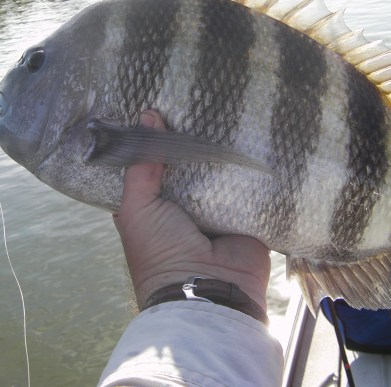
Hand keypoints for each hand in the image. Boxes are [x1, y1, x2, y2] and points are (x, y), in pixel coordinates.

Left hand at [113, 110, 270, 312]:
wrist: (208, 291)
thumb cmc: (161, 251)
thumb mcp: (137, 207)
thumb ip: (141, 166)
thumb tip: (148, 117)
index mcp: (153, 207)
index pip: (153, 165)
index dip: (156, 140)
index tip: (162, 104)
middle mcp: (184, 207)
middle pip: (188, 165)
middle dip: (191, 139)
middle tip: (198, 99)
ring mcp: (216, 210)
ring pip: (218, 172)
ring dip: (221, 149)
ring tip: (227, 106)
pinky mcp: (245, 214)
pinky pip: (247, 184)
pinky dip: (249, 166)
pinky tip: (253, 133)